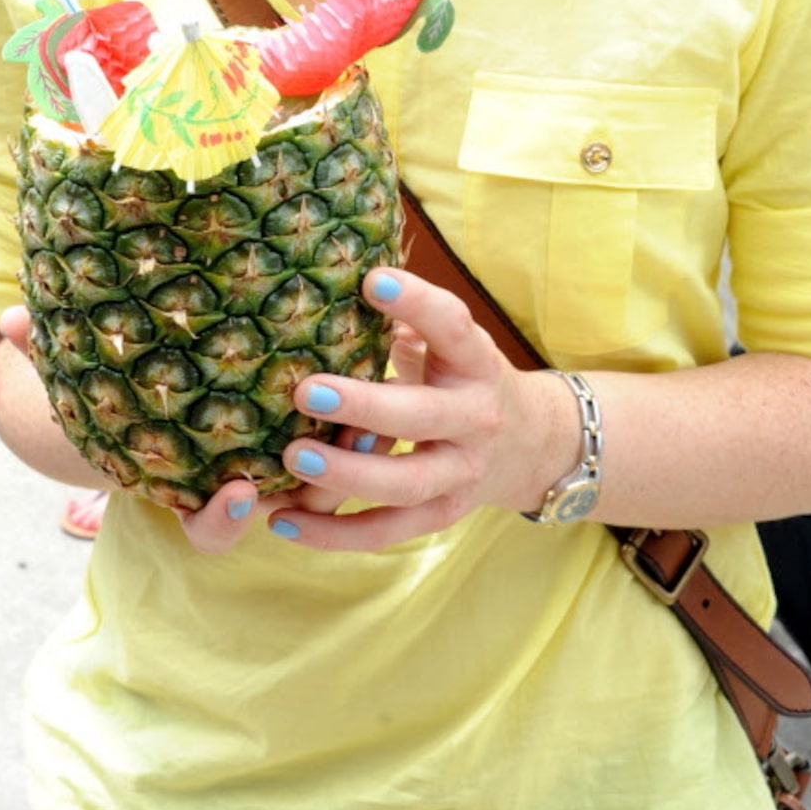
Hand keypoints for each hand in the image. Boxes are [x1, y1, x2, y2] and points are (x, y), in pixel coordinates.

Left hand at [189, 268, 573, 556]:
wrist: (527, 443)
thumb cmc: (460, 375)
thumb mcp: (447, 341)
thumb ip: (405, 318)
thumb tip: (333, 275)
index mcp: (475, 360)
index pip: (452, 326)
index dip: (416, 302)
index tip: (371, 280)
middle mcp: (474, 417)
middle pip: (422, 416)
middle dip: (364, 408)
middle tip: (306, 392)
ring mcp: (460, 472)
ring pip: (406, 484)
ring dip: (346, 476)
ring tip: (291, 459)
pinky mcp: (441, 514)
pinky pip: (387, 531)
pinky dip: (334, 534)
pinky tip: (283, 521)